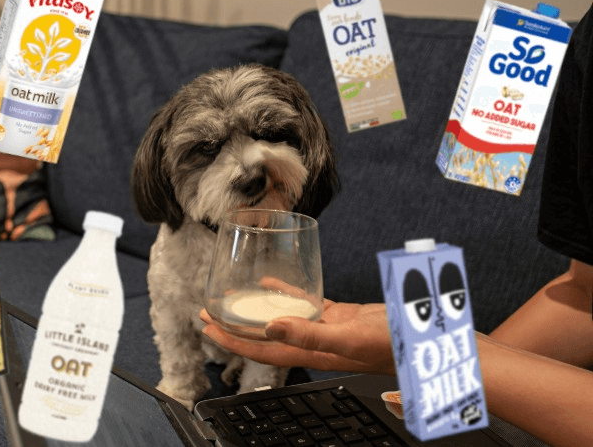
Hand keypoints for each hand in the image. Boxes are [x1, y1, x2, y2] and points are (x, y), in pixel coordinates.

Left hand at [200, 299, 395, 375]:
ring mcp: (326, 329)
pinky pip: (305, 306)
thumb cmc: (393, 345)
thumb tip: (270, 328)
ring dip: (255, 312)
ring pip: (281, 320)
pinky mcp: (339, 316)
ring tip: (232, 299)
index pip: (262, 349)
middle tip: (208, 312)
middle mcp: (313, 342)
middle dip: (235, 326)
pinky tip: (273, 284)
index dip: (234, 341)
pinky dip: (287, 295)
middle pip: (264, 336)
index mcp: (312, 351)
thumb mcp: (349, 339)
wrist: (426, 340)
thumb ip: (311, 335)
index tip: (209, 329)